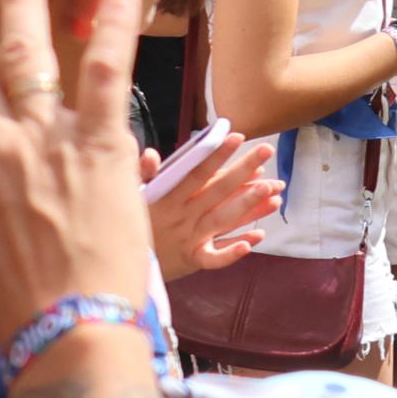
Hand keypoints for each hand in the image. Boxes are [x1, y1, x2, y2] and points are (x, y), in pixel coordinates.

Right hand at [139, 133, 280, 279]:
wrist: (124, 261)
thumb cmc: (132, 222)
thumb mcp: (133, 195)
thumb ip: (144, 173)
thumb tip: (150, 153)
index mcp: (168, 198)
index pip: (197, 172)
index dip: (217, 155)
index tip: (237, 136)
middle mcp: (182, 217)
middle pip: (218, 190)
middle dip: (244, 170)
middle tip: (267, 150)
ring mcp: (190, 238)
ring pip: (223, 220)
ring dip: (248, 205)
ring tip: (272, 189)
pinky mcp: (194, 259)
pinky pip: (215, 257)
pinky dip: (233, 250)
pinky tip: (257, 237)